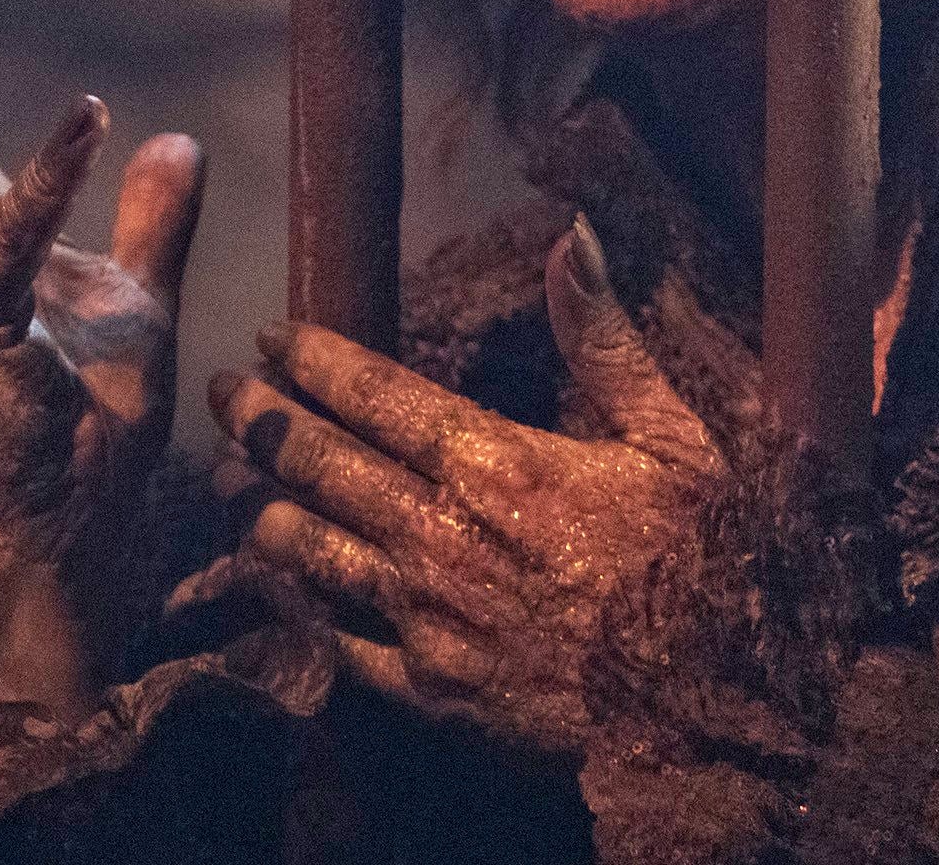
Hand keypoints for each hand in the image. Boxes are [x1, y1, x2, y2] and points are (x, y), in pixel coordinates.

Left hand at [207, 219, 722, 753]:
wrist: (716, 699)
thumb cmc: (704, 559)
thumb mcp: (672, 436)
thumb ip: (605, 339)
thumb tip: (572, 239)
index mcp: (494, 461)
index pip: (376, 393)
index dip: (314, 359)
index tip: (273, 336)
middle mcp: (439, 533)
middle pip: (318, 464)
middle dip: (260, 420)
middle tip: (223, 391)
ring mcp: (424, 616)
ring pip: (308, 551)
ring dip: (259, 508)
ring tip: (224, 482)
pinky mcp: (428, 689)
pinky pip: (335, 640)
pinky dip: (294, 605)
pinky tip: (271, 587)